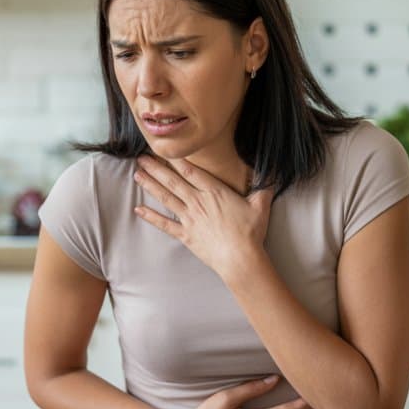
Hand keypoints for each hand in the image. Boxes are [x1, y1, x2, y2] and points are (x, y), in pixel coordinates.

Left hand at [133, 154, 273, 280]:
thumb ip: (263, 186)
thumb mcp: (261, 205)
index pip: (191, 171)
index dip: (177, 159)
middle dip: (156, 168)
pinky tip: (138, 209)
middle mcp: (198, 202)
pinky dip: (151, 217)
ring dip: (150, 185)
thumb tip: (272, 171)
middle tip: (141, 157)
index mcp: (215, 192)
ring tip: (137, 174)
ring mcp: (190, 218)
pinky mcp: (185, 235)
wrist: (240, 259)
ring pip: (166, 198)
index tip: (165, 149)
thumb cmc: (251, 233)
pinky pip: (164, 224)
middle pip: (173, 181)